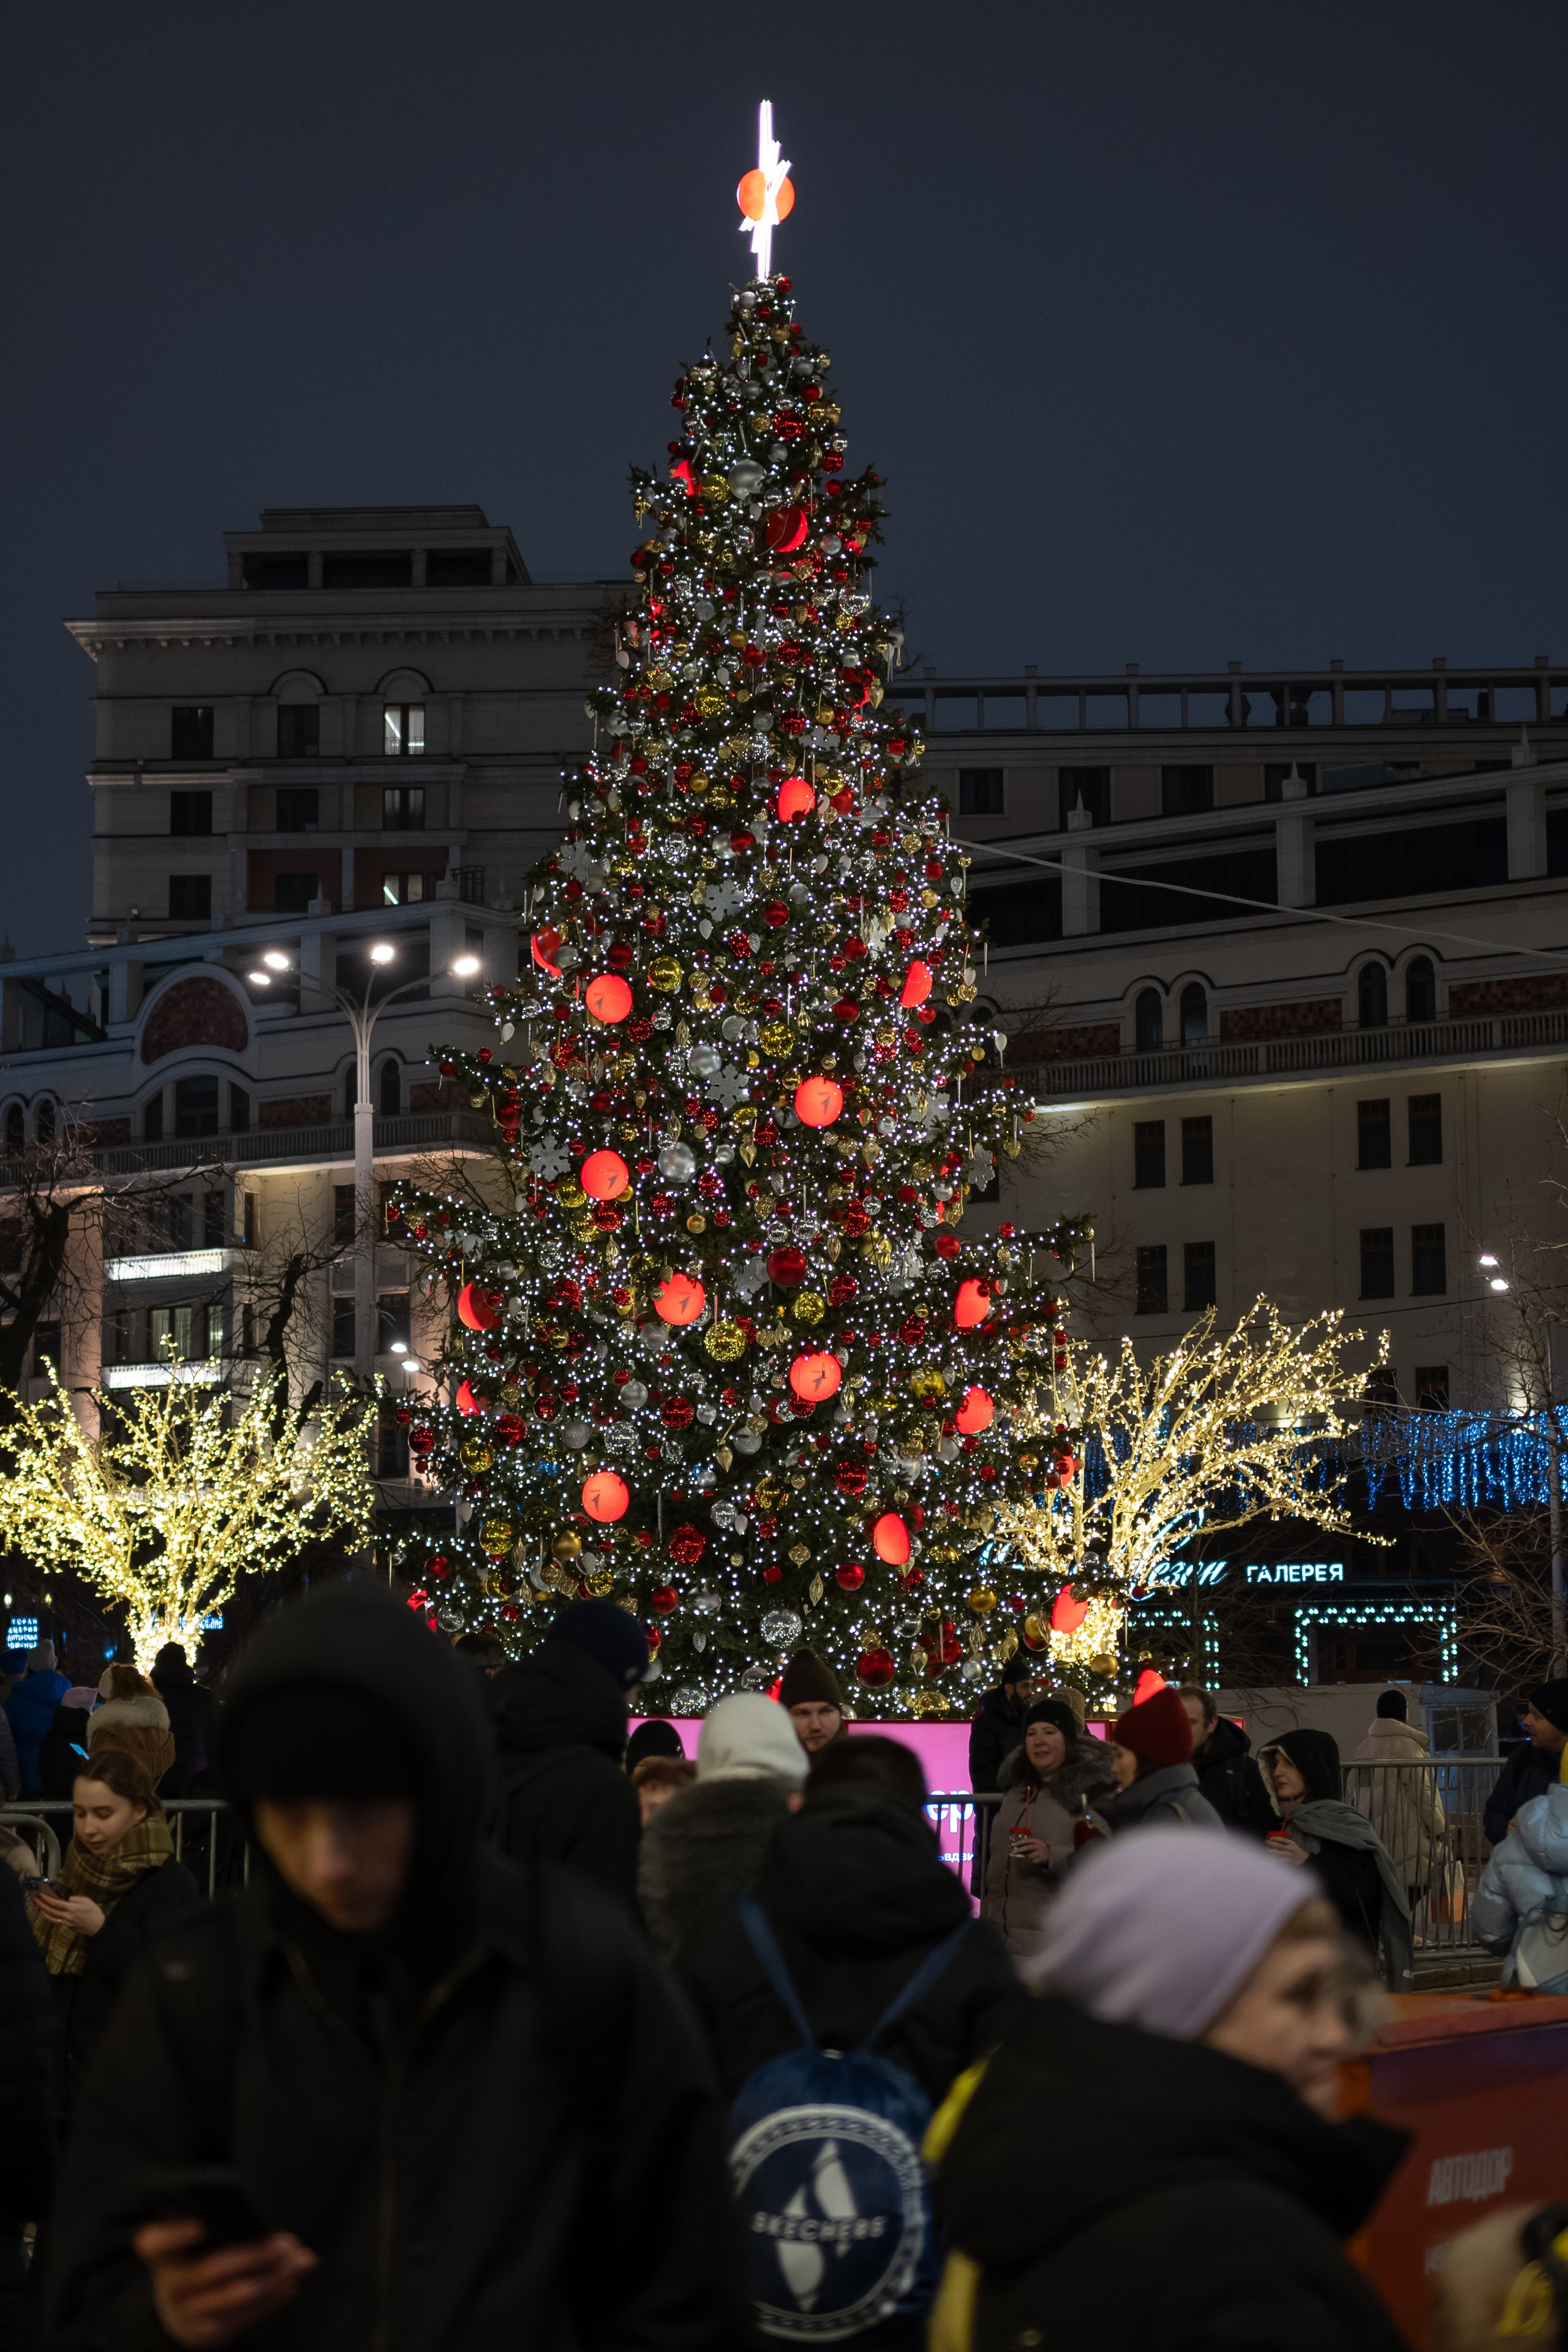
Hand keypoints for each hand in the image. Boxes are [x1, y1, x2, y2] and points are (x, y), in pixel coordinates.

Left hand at [31, 1891, 104, 1935]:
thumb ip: (76, 1899)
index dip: (47, 1899)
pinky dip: (49, 1917)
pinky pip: (55, 1921)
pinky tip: (46, 1913)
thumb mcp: (87, 1901)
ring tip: (37, 1906)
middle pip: (51, 1910)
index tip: (41, 1894)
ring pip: (51, 1917)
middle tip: (35, 1898)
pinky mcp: (66, 1927)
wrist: (97, 1927)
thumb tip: (67, 1899)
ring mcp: (65, 1922)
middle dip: (42, 1904)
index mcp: (72, 1908)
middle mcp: (66, 1916)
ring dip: (43, 1911)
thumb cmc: (94, 1912)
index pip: (56, 1903)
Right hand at [133, 2221, 316, 2348]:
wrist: (181, 2317)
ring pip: (231, 2295)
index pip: (154, 2243)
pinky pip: (240, 2318)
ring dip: (270, 2278)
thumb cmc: (199, 2265)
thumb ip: (242, 2234)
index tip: (200, 2226)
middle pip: (210, 2269)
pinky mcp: (205, 2333)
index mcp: (164, 2254)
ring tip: (297, 2263)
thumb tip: (295, 2246)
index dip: (174, 2235)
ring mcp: (186, 2313)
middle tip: (285, 2245)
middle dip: (253, 2256)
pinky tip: (289, 2286)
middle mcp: (169, 2285)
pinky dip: (269, 2301)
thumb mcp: (202, 2248)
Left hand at [1012, 1836, 1050, 1865]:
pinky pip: (1034, 1861)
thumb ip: (1028, 1844)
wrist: (1050, 1854)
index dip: (1020, 1842)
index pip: (1027, 1840)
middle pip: (1027, 1848)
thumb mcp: (1036, 1844)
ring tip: (1030, 1855)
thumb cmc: (1039, 1848)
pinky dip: (1033, 1860)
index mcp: (1037, 1841)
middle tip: (1013, 1852)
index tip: (1014, 1844)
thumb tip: (1017, 1847)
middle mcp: (1039, 1846)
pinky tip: (1036, 1858)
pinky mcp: (1042, 1858)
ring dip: (1027, 1856)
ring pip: (1030, 1855)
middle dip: (1019, 1850)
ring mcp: (1041, 1852)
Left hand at [1265, 1834, 1309, 1865]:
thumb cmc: (1297, 1852)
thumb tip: (1274, 1841)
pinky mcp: (1288, 1861)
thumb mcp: (1293, 1845)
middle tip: (1265, 1843)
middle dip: (1270, 1844)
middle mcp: (1290, 1849)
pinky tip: (1269, 1858)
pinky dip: (1274, 1859)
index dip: (1275, 1838)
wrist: (1305, 1860)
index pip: (1282, 1839)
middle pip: (1278, 1845)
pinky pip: (1279, 1860)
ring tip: (1265, 1850)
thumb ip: (1285, 1843)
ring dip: (1270, 1851)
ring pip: (1277, 1853)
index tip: (1270, 1838)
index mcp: (1291, 1843)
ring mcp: (1288, 1855)